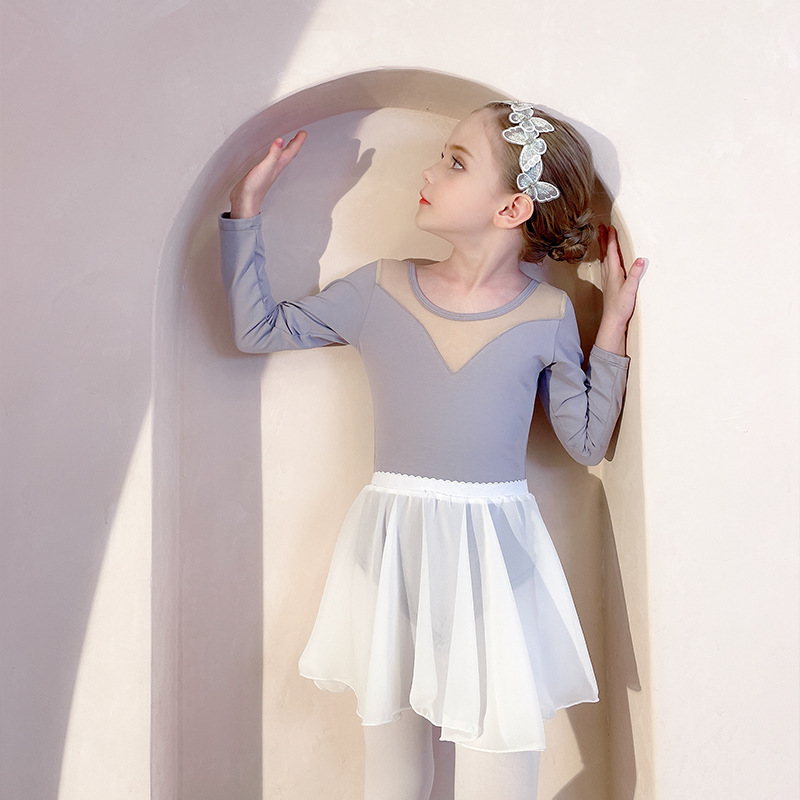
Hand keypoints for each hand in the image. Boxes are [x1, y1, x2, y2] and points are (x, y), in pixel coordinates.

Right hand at [229, 130, 307, 217]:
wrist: (245, 201)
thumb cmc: (255, 187)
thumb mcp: (266, 167)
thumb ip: (273, 154)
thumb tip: (281, 140)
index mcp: (279, 165)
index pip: (292, 151)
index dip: (298, 141)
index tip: (303, 132)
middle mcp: (276, 167)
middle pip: (289, 153)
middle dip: (295, 143)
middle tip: (300, 134)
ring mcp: (269, 170)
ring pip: (281, 157)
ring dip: (286, 148)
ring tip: (289, 141)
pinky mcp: (261, 172)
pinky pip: (272, 160)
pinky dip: (274, 154)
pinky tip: (271, 154)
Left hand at [595, 224, 647, 355]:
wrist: (612, 321)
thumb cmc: (620, 307)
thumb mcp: (630, 290)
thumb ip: (634, 274)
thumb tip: (639, 260)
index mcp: (613, 273)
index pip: (612, 252)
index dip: (611, 239)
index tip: (610, 227)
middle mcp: (608, 274)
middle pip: (605, 253)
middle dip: (603, 239)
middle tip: (601, 227)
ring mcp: (607, 280)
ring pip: (604, 259)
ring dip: (604, 248)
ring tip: (603, 239)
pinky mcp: (609, 285)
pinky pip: (606, 266)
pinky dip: (606, 259)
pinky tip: (607, 261)